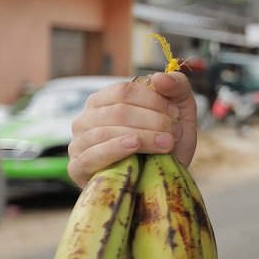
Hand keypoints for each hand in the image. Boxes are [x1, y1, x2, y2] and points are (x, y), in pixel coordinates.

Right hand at [68, 71, 197, 186]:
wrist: (162, 182)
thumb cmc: (168, 143)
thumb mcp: (180, 112)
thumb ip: (176, 87)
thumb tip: (159, 77)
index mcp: (105, 100)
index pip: (124, 90)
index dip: (154, 100)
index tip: (176, 113)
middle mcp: (87, 118)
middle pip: (117, 111)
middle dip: (153, 121)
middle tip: (175, 133)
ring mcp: (79, 142)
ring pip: (105, 131)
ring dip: (143, 137)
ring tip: (167, 144)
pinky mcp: (77, 167)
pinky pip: (91, 155)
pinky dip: (115, 149)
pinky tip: (134, 146)